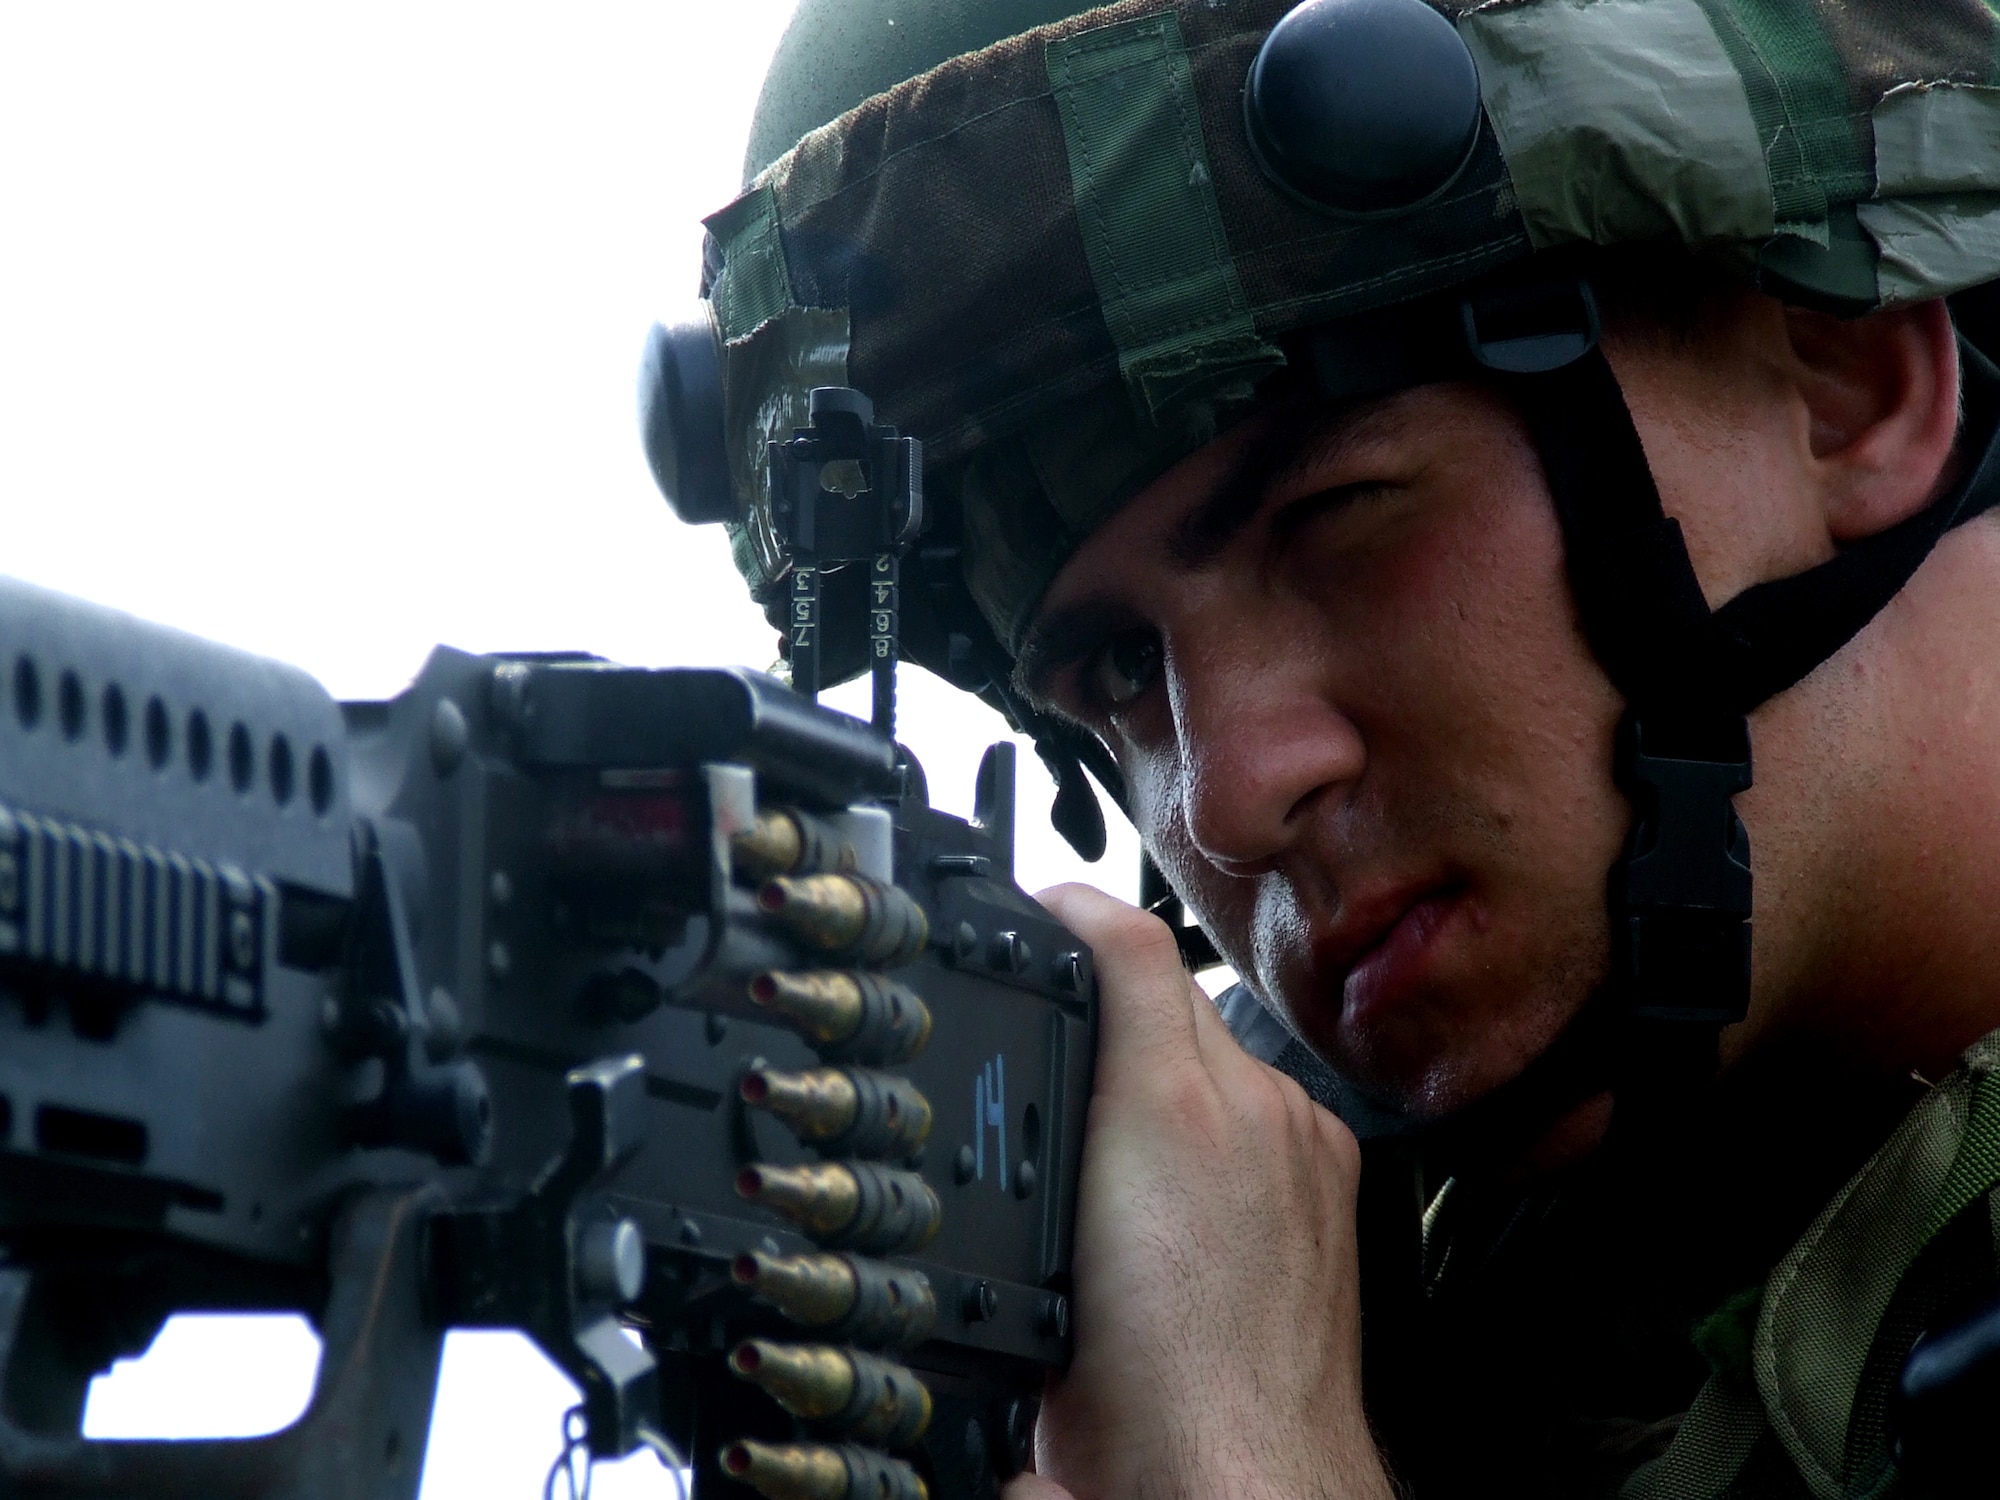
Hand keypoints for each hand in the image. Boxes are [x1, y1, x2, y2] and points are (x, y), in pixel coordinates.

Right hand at [1004, 885, 1394, 1499]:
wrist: (1235, 1466)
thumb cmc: (1143, 1381)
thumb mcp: (1038, 1242)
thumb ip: (1036, 1132)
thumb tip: (1024, 1019)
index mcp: (1175, 1108)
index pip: (1132, 946)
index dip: (1073, 912)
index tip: (1037, 904)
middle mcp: (1252, 1106)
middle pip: (1172, 992)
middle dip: (1108, 992)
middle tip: (1050, 1001)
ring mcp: (1300, 1139)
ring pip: (1216, 1048)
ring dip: (1164, 1057)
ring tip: (1108, 1112)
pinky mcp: (1332, 1173)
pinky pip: (1265, 1101)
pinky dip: (1220, 1109)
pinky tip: (1176, 1168)